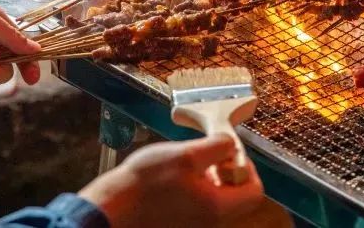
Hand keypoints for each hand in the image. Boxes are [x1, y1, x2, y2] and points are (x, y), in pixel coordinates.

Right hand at [79, 135, 263, 227]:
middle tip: (206, 154)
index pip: (254, 192)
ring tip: (184, 163)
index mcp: (218, 209)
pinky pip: (196, 205)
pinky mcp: (177, 224)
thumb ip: (216, 148)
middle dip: (225, 170)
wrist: (109, 211)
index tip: (230, 153)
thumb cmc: (144, 185)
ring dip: (206, 177)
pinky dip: (191, 188)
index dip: (248, 167)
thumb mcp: (186, 155)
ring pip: (214, 199)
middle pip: (235, 196)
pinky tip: (170, 176)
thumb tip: (231, 144)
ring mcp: (192, 225)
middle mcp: (210, 223)